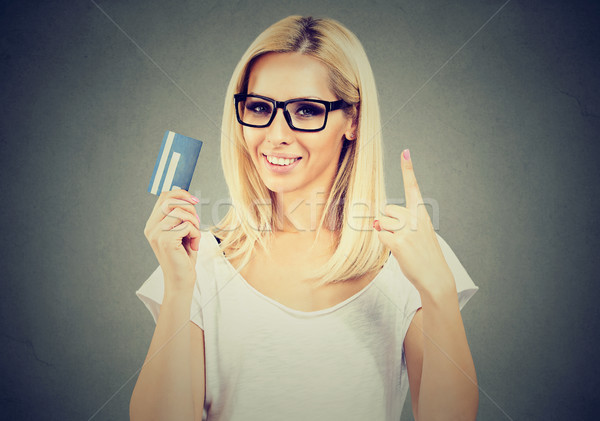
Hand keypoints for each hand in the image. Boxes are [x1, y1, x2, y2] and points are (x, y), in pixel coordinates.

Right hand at [144, 188, 201, 292]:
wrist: (181, 280)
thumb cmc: (183, 256)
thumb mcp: (181, 231)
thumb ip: (179, 215)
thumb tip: (184, 193)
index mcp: (152, 224)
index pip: (163, 197)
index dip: (180, 193)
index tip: (194, 199)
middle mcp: (151, 228)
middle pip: (172, 201)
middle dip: (190, 208)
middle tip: (196, 222)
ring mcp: (157, 234)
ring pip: (181, 213)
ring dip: (194, 223)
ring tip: (194, 236)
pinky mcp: (166, 241)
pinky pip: (187, 226)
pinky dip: (196, 234)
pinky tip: (193, 245)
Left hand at [374, 150, 455, 295]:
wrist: (435, 276)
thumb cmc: (424, 255)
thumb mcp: (419, 233)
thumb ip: (402, 223)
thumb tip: (376, 221)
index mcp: (421, 214)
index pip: (413, 188)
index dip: (408, 170)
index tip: (405, 152)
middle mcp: (415, 218)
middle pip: (387, 209)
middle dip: (389, 222)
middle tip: (403, 237)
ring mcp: (407, 229)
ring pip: (382, 223)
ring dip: (387, 234)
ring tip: (403, 245)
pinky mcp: (399, 242)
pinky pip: (381, 236)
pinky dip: (386, 245)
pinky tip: (399, 251)